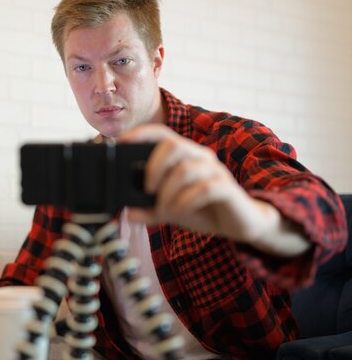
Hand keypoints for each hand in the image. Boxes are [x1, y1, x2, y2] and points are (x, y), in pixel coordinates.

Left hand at [119, 124, 308, 254]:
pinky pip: (204, 188)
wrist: (239, 225)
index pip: (161, 134)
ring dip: (169, 193)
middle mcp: (200, 157)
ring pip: (186, 169)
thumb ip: (150, 210)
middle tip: (147, 189)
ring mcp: (215, 171)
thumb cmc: (203, 210)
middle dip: (154, 167)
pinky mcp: (227, 188)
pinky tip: (180, 212)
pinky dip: (186, 202)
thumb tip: (129, 213)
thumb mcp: (171, 210)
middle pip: (173, 145)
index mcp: (184, 156)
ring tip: (165, 210)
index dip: (141, 133)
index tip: (121, 142)